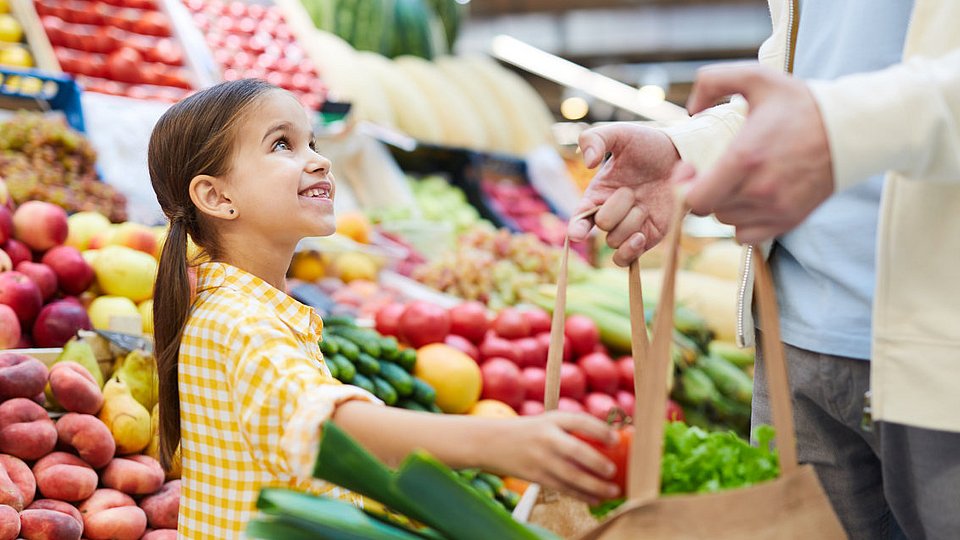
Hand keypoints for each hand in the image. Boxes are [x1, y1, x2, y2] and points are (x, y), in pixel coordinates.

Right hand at [484, 411, 619, 503]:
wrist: (492, 442)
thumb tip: (612, 441)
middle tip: (613, 471)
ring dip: (595, 485)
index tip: (616, 440)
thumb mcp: (548, 422)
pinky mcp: (536, 476)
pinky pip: (563, 488)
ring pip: (571, 476)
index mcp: (552, 419)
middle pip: (576, 451)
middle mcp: (546, 438)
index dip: (600, 430)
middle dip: (597, 463)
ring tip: (613, 491)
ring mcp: (540, 459)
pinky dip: (582, 495)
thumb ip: (573, 429)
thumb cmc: (531, 432)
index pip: (580, 421)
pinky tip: (597, 498)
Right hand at [568, 124, 680, 265]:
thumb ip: (595, 138)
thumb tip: (587, 162)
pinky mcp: (647, 238)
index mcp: (597, 194)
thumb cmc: (648, 145)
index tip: (578, 233)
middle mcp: (610, 214)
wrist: (682, 156)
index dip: (575, 228)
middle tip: (632, 190)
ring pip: (616, 242)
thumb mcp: (620, 134)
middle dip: (617, 209)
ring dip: (632, 222)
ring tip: (645, 204)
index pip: (578, 218)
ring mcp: (629, 228)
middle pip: (603, 226)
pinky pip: (628, 259)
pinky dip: (631, 251)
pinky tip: (642, 235)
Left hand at [682, 63, 833, 243]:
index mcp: (745, 158)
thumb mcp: (757, 77)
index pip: (695, 199)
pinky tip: (750, 199)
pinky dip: (743, 221)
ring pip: (727, 221)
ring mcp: (776, 208)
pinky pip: (747, 235)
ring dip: (724, 204)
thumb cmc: (801, 103)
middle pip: (709, 210)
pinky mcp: (789, 220)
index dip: (684, 188)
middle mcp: (759, 190)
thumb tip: (691, 109)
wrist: (850, 129)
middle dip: (705, 191)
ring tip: (736, 181)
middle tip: (714, 171)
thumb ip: (713, 80)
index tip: (692, 169)